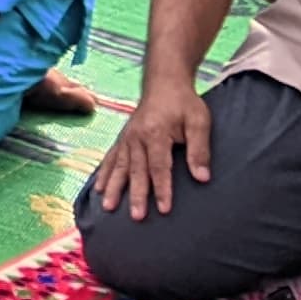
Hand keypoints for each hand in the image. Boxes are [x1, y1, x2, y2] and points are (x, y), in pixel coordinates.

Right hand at [89, 84, 214, 220]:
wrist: (164, 83)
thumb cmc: (184, 103)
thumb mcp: (199, 122)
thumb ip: (200, 150)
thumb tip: (202, 177)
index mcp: (156, 133)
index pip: (159, 167)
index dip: (162, 189)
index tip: (164, 209)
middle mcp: (137, 137)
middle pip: (136, 171)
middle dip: (136, 195)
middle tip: (136, 217)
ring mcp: (127, 138)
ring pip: (119, 167)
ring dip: (114, 188)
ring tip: (108, 207)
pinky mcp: (122, 139)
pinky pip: (110, 158)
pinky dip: (103, 174)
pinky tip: (98, 189)